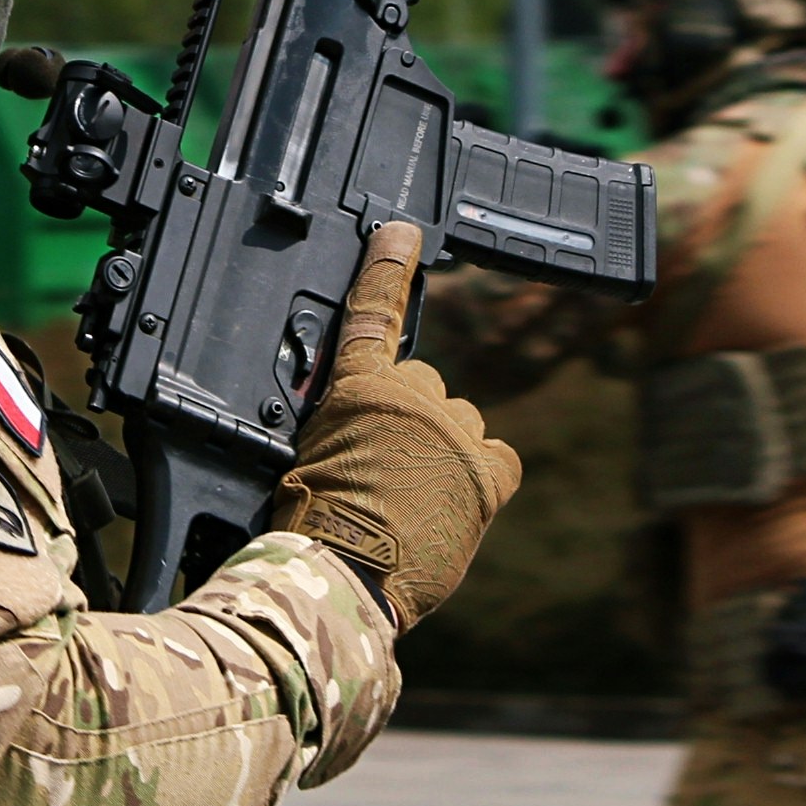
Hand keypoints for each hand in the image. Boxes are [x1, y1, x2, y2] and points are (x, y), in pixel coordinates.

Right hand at [270, 220, 523, 628]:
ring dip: (444, 450)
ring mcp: (455, 432)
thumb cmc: (314, 524)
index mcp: (359, 387)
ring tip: (414, 499)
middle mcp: (413, 397)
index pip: (374, 315)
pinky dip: (483, 475)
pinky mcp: (487, 472)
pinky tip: (457, 502)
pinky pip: (498, 457)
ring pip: (461, 423)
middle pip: (425, 386)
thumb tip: (361, 431)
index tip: (402, 232)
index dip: (388, 269)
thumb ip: (343, 424)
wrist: (346, 573)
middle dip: (412, 419)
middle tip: (385, 470)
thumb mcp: (307, 457)